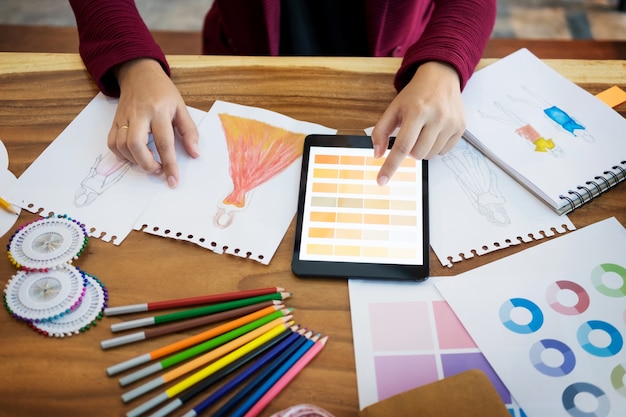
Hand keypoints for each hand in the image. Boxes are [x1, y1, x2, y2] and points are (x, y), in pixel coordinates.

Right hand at [108, 58, 199, 187]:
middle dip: (147, 164)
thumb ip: (189, 131)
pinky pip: (112, 142)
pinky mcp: (114, 120)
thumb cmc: (163, 92)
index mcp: (159, 111)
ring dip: (134, 160)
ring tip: (149, 162)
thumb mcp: (181, 107)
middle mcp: (139, 114)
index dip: (170, 164)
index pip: (164, 142)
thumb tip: (194, 153)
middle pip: (135, 144)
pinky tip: (134, 156)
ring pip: (121, 145)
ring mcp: (124, 117)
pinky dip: (121, 154)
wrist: (139, 73)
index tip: (173, 181)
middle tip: (158, 170)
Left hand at [371, 61, 465, 184]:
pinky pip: (443, 152)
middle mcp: (436, 117)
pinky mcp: (461, 127)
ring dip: (422, 149)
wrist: (441, 77)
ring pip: (430, 155)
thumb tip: (377, 154)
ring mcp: (451, 123)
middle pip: (417, 154)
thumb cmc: (415, 95)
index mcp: (416, 111)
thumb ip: (381, 131)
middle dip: (409, 151)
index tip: (381, 181)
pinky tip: (434, 131)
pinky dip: (434, 147)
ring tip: (422, 131)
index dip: (390, 166)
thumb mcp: (393, 108)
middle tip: (410, 134)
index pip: (402, 146)